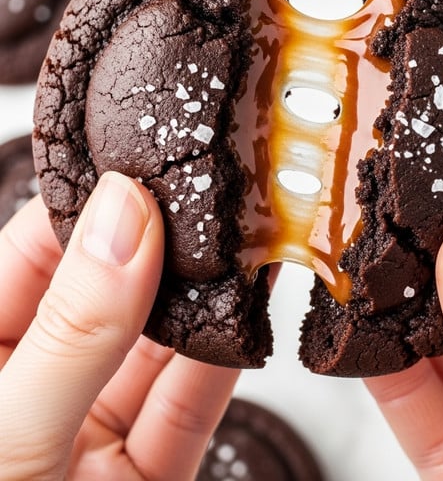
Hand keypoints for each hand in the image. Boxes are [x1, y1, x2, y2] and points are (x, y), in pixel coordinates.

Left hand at [0, 172, 237, 479]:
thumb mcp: (10, 434)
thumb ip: (75, 329)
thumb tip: (126, 219)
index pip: (32, 254)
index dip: (89, 205)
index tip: (146, 166)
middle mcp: (36, 387)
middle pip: (108, 295)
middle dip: (164, 247)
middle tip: (210, 198)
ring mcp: (91, 431)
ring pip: (157, 350)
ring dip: (205, 301)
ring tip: (243, 245)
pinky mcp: (147, 472)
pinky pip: (188, 408)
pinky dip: (223, 365)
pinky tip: (245, 317)